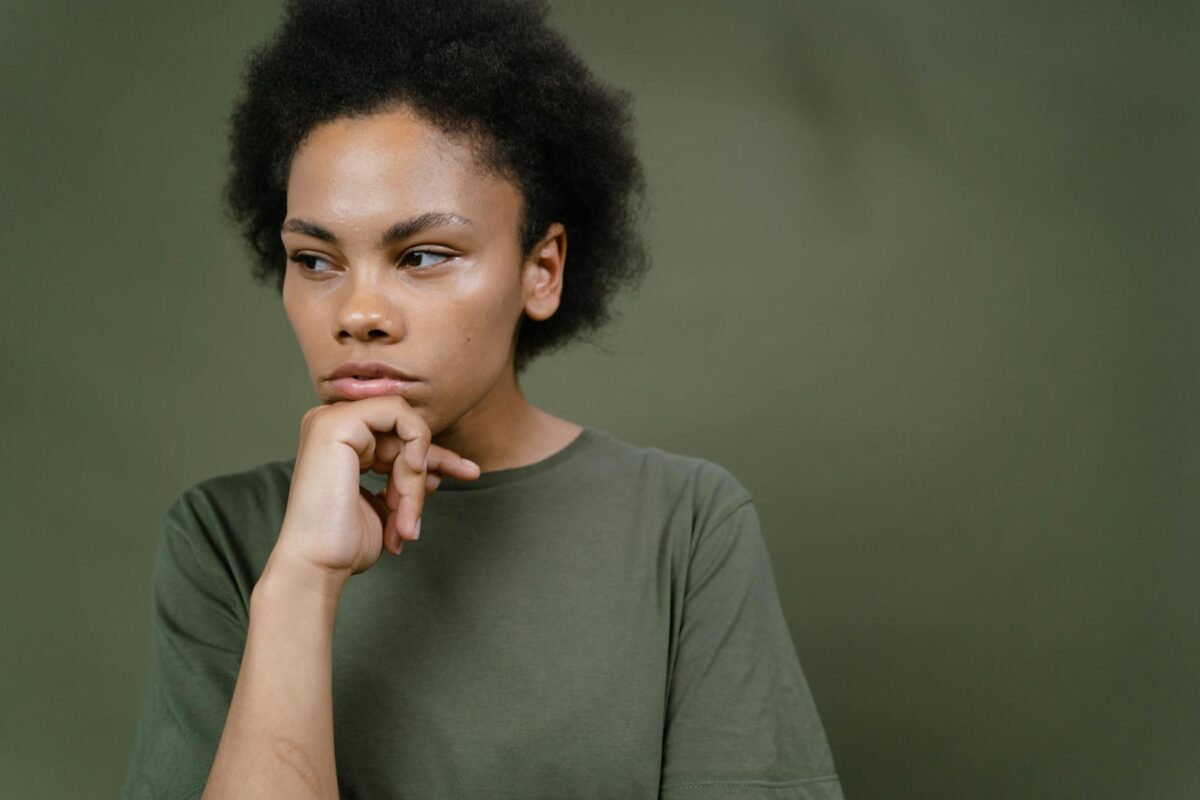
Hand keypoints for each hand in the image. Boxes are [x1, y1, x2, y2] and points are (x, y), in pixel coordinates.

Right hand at [275, 396, 480, 578]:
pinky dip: (416, 443)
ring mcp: (330, 419)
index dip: (434, 456)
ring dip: (415, 478)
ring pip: (405, 429)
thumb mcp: (388, 503)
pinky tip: (412, 471)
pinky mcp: (337, 423)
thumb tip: (439, 470)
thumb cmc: (345, 543)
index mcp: (339, 440)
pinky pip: (399, 414)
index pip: (399, 436)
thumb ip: (406, 478)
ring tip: (405, 518)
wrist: (318, 565)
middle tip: (418, 515)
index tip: (468, 473)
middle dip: (425, 473)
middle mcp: (331, 423)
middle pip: (404, 432)